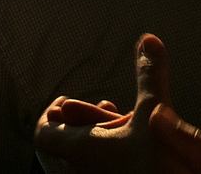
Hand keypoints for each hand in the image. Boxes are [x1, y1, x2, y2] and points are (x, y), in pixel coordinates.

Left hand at [34, 34, 200, 173]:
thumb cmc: (158, 164)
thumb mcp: (155, 113)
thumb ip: (149, 77)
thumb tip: (148, 40)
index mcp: (80, 149)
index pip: (42, 134)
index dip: (49, 114)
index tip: (65, 100)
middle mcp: (79, 169)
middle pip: (60, 145)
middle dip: (78, 121)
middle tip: (94, 108)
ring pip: (79, 158)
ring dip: (92, 136)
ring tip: (112, 120)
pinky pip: (94, 168)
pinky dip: (103, 153)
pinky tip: (127, 144)